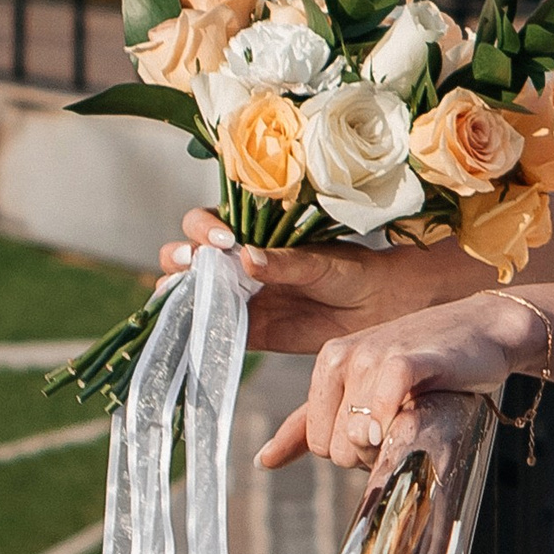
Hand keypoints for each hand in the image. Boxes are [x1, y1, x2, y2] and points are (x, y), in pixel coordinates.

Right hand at [157, 211, 430, 355]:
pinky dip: (197, 331)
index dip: (204, 228)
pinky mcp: (248, 330)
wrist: (376, 308)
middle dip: (178, 256)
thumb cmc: (350, 270)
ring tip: (182, 296)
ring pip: (193, 293)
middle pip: (187, 255)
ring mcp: (238, 297)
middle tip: (192, 263)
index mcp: (251, 234)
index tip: (223, 239)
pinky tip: (190, 331)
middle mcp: (236, 263)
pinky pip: (214, 330)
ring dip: (179, 294)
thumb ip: (284, 262)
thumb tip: (245, 257)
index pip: (208, 223)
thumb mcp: (319, 261)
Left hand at [262, 291, 544, 470]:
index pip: (319, 442)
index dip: (356, 450)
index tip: (385, 426)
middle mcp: (343, 355)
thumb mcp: (362, 388)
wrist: (486, 329)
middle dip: (372, 452)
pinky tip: (415, 411)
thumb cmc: (428, 362)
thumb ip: (311, 423)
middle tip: (405, 420)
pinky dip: (395, 424)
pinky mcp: (406, 361)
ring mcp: (373, 356)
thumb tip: (263, 461)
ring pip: (358, 440)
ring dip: (392, 443)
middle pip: (337, 448)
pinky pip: (381, 410)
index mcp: (328, 361)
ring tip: (417, 411)